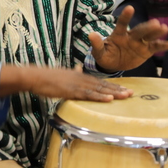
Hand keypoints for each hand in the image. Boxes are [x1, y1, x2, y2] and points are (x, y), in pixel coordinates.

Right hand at [0, 64, 133, 101]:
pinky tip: (109, 99)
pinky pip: (88, 95)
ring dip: (113, 93)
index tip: (125, 89)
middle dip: (118, 89)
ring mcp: (77, 84)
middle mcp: (81, 79)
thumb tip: (77, 68)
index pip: (100, 82)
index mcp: (80, 76)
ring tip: (126, 96)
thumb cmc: (46, 77)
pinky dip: (99, 97)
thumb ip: (72, 72)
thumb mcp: (62, 73)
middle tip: (132, 93)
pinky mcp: (71, 91)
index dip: (113, 86)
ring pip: (99, 89)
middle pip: (103, 85)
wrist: (35, 76)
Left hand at [90, 6, 167, 71]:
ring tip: (164, 28)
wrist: (114, 64)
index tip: (130, 8)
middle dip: (147, 27)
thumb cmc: (106, 55)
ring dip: (156, 33)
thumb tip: (90, 34)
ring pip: (149, 37)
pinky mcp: (146, 50)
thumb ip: (97, 44)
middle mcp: (131, 36)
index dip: (125, 17)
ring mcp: (140, 43)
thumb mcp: (99, 52)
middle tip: (156, 23)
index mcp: (118, 35)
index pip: (122, 24)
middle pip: (140, 30)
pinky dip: (164, 46)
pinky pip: (156, 47)